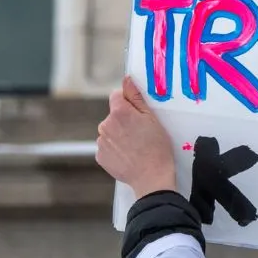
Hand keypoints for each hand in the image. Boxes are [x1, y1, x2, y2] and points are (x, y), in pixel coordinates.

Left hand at [96, 76, 177, 195]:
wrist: (152, 177)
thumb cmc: (157, 147)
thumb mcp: (152, 118)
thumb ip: (135, 97)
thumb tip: (126, 80)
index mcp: (119, 112)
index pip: (116, 96)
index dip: (128, 102)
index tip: (138, 114)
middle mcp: (105, 125)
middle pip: (113, 115)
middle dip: (124, 120)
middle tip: (140, 134)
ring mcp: (101, 142)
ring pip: (110, 131)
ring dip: (119, 135)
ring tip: (135, 147)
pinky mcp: (100, 156)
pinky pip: (107, 147)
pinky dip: (115, 149)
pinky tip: (128, 155)